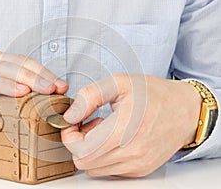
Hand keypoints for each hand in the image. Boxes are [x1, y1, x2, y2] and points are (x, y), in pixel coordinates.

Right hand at [0, 50, 67, 135]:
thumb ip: (16, 92)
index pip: (26, 62)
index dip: (46, 72)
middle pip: (19, 63)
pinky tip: (20, 93)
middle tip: (58, 87)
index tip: (62, 85)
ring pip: (6, 70)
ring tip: (46, 89)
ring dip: (29, 79)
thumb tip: (45, 99)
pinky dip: (5, 86)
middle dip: (42, 75)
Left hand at [61, 74, 200, 176]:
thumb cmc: (153, 94)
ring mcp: (137, 164)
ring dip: (91, 151)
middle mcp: (132, 152)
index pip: (81, 149)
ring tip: (103, 131)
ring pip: (95, 169)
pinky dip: (104, 157)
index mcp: (124, 129)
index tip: (73, 124)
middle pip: (84, 162)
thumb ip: (90, 96)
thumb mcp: (119, 83)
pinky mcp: (141, 169)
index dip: (69, 137)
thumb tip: (69, 115)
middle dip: (78, 143)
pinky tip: (114, 140)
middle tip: (88, 124)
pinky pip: (110, 170)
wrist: (185, 110)